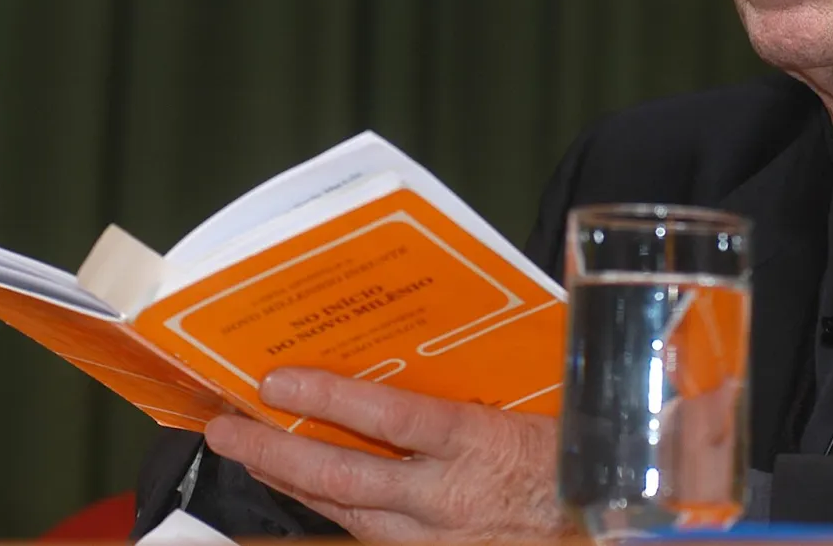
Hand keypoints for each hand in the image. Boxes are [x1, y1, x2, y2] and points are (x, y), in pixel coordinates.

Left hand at [204, 367, 571, 541]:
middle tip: (228, 428)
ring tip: (247, 453)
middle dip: (278, 451)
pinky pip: (370, 534)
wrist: (605, 525)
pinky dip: (331, 510)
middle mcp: (450, 499)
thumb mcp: (547, 399)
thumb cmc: (581, 456)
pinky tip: (304, 491)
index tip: (279, 380)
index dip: (331, 398)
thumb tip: (464, 310)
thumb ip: (496, 367)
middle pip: (347, 476)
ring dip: (291, 482)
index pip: (392, 418)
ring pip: (348, 511)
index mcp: (481, 446)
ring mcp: (440, 538)